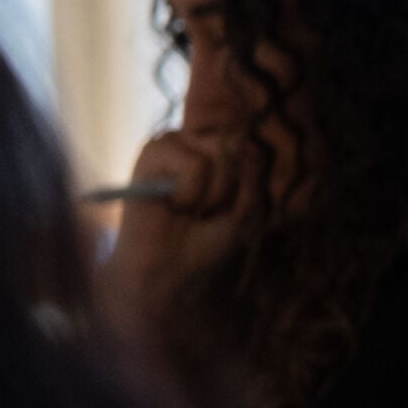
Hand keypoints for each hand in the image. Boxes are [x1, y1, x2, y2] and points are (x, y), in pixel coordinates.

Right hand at [99, 129, 254, 331]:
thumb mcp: (247, 209)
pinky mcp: (153, 150)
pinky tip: (173, 203)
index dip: (247, 189)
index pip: (254, 152)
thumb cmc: (209, 239)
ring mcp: (177, 142)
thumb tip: (238, 143)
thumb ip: (251, 175)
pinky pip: (195, 165)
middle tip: (205, 211)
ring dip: (212, 193)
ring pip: (220, 152)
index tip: (228, 211)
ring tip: (189, 207)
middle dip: (229, 189)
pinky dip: (190, 192)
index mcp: (225, 150)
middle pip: (237, 147)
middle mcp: (200, 140)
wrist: (170, 267)